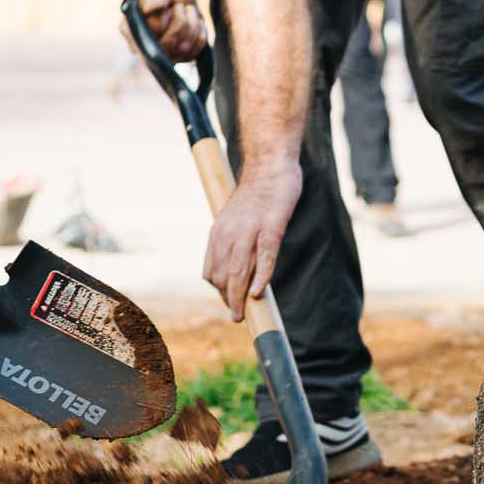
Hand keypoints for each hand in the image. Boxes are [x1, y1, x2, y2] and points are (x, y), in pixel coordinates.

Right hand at [134, 0, 206, 61]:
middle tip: (179, 7)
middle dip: (181, 20)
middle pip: (170, 43)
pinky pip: (196, 49)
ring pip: (184, 47)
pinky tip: (193, 23)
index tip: (167, 6)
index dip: (166, 16)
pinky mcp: (181, 58)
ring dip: (192, 24)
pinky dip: (199, 32)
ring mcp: (162, 56)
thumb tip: (146, 8)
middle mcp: (143, 49)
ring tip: (186, 12)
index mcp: (130, 30)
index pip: (155, 30)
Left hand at [204, 162, 301, 320]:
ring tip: (242, 314)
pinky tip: (259, 293)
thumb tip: (237, 268)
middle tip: (236, 317)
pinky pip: (265, 257)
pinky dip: (261, 277)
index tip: (230, 301)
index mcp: (218, 233)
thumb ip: (233, 241)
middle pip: (223, 276)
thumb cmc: (257, 195)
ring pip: (240, 271)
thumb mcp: (235, 219)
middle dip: (228, 300)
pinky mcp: (271, 227)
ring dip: (239, 297)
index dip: (219, 291)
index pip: (212, 271)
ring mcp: (250, 231)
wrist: (269, 167)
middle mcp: (229, 234)